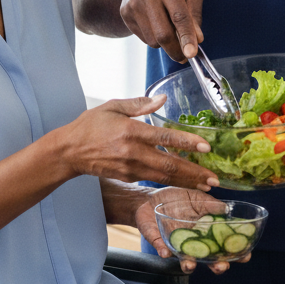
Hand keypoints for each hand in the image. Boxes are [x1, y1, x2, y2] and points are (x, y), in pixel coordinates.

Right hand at [58, 95, 218, 191]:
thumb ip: (139, 104)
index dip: (187, 142)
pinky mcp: (127, 177)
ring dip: (187, 182)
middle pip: (169, 164)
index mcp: (130, 131)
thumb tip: (163, 99)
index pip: (164, 137)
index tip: (206, 147)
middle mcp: (132, 152)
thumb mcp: (113, 106)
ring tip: (206, 185)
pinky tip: (185, 182)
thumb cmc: (91, 125)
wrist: (69, 151)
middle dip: (194, 172)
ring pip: (164, 176)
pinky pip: (153, 180)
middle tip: (215, 178)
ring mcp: (130, 168)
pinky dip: (172, 182)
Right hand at [118, 0, 203, 62]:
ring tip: (169, 28)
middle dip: (176, 50)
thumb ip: (195, 14)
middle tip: (184, 57)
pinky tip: (155, 24)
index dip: (186, 36)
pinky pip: (144, 39)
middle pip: (163, 34)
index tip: (191, 53)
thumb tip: (197, 39)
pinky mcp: (125, 13)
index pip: (179, 16)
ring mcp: (133, 4)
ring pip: (153, 40)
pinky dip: (154, 38)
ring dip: (165, 44)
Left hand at [134, 187, 245, 274]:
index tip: (245, 255)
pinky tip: (166, 252)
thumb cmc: (176, 198)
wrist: (150, 198)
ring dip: (190, 265)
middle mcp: (195, 243)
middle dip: (218, 266)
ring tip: (190, 264)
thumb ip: (211, 204)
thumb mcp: (196, 197)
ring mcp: (179, 245)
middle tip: (221, 266)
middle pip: (211, 261)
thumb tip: (226, 209)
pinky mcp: (161, 244)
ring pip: (187, 262)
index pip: (225, 246)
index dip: (237, 253)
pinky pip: (163, 251)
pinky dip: (165, 253)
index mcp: (207, 232)